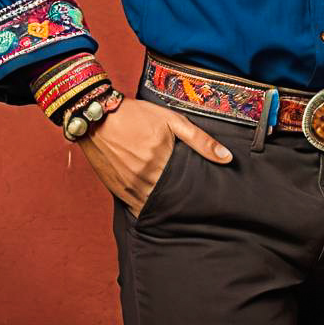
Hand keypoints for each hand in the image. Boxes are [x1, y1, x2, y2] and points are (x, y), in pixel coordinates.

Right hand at [76, 98, 232, 216]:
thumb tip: (226, 158)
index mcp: (161, 158)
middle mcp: (145, 176)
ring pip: (156, 207)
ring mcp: (131, 187)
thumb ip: (200, 140)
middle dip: (184, 201)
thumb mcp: (171, 120)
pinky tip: (159, 205)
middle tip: (197, 202)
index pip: (188, 186)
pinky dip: (150, 209)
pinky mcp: (119, 192)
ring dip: (168, 208)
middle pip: (173, 199)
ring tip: (180, 205)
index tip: (209, 195)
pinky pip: (139, 209)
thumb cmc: (136, 115)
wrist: (97, 118)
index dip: (198, 191)